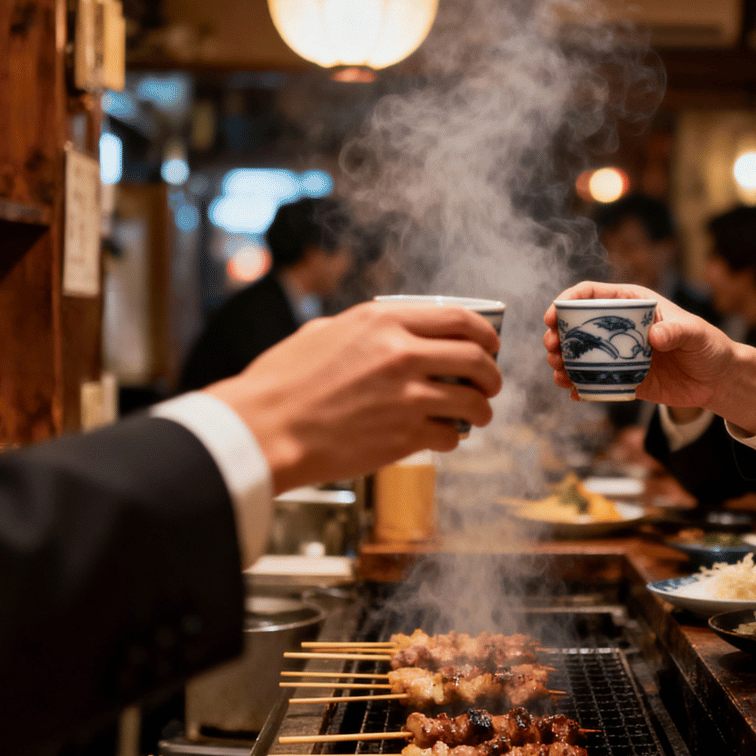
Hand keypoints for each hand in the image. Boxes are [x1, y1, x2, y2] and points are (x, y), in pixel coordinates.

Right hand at [206, 303, 502, 492]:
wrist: (264, 429)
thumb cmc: (282, 382)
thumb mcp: (322, 333)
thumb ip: (365, 329)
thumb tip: (393, 331)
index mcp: (383, 321)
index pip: (459, 318)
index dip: (485, 333)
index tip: (490, 345)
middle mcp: (401, 353)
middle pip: (475, 358)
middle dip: (491, 373)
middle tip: (490, 383)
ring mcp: (406, 396)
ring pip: (472, 401)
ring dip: (482, 409)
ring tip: (479, 415)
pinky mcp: (404, 435)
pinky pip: (451, 435)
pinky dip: (452, 437)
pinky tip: (442, 436)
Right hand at [543, 282, 755, 432]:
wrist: (717, 379)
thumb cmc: (708, 346)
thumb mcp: (694, 334)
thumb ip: (675, 332)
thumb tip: (653, 336)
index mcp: (633, 304)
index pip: (591, 295)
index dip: (567, 302)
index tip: (553, 316)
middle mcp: (619, 327)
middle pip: (577, 326)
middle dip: (558, 336)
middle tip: (551, 349)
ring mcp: (618, 354)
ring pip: (581, 355)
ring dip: (563, 363)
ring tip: (558, 373)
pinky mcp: (622, 379)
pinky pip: (594, 382)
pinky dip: (579, 387)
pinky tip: (573, 392)